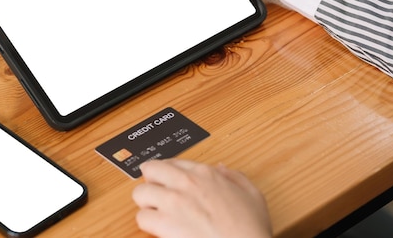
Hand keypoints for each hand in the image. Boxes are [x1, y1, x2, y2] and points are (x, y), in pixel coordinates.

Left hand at [132, 159, 271, 237]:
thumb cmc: (250, 229)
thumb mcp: (252, 194)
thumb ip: (235, 177)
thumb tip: (222, 169)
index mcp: (206, 173)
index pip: (173, 162)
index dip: (169, 173)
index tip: (167, 180)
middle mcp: (186, 182)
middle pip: (150, 169)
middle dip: (151, 181)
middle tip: (155, 192)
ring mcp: (173, 201)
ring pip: (140, 192)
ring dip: (146, 202)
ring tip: (155, 211)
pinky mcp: (164, 222)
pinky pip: (141, 217)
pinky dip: (146, 223)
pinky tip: (157, 228)